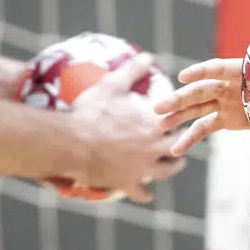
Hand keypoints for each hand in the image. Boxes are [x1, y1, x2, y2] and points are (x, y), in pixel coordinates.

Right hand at [66, 54, 186, 202]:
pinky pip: (141, 192)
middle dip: (179, 142)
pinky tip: (146, 194)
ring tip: (172, 165)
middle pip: (176, 147)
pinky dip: (145, 193)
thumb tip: (146, 56)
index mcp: (153, 123)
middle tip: (178, 140)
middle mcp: (152, 147)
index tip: (179, 116)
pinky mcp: (126, 182)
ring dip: (170, 167)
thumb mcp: (112, 85)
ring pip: (165, 171)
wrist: (71, 143)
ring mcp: (141, 167)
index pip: (177, 121)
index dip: (178, 119)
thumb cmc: (91, 112)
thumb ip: (132, 70)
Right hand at [151, 57, 249, 155]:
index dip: (200, 71)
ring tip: (159, 126)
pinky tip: (175, 151)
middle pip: (199, 91)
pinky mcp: (224, 118)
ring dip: (177, 117)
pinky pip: (203, 128)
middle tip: (158, 108)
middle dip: (179, 99)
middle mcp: (225, 84)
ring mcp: (222, 102)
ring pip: (195, 109)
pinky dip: (189, 139)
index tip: (183, 76)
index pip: (216, 69)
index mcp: (238, 70)